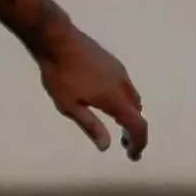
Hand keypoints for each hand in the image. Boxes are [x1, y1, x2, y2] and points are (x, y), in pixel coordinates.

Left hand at [34, 21, 147, 160]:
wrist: (56, 39)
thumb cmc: (60, 75)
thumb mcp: (70, 106)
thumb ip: (91, 126)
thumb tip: (106, 147)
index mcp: (115, 99)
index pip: (138, 125)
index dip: (139, 142)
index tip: (133, 155)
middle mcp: (123, 85)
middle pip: (138, 112)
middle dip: (134, 130)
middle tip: (124, 143)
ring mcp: (119, 71)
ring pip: (133, 97)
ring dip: (129, 114)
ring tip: (117, 125)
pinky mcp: (112, 62)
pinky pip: (125, 86)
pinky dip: (124, 100)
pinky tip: (107, 100)